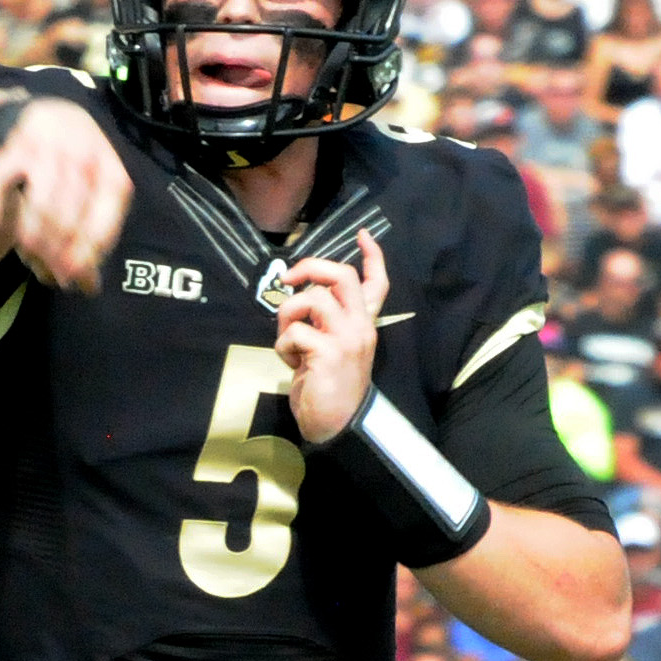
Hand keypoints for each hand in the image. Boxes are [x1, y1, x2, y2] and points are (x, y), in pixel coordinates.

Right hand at [0, 96, 133, 292]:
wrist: (49, 118)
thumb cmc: (77, 172)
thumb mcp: (94, 199)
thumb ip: (91, 240)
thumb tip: (89, 288)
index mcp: (112, 173)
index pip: (101, 224)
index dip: (84, 256)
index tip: (70, 278)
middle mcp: (83, 156)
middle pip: (67, 219)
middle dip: (54, 254)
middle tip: (46, 274)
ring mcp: (48, 148)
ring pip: (37, 204)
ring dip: (30, 237)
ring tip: (27, 254)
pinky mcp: (14, 144)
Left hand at [275, 230, 386, 442]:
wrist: (337, 426)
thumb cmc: (330, 387)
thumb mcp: (333, 347)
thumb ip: (327, 321)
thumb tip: (301, 292)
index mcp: (365, 324)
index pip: (377, 283)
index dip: (372, 255)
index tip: (362, 234)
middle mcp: (361, 326)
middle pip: (341, 276)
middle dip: (310, 268)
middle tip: (288, 279)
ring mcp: (347, 339)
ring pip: (312, 299)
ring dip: (288, 315)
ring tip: (287, 338)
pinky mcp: (329, 353)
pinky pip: (296, 331)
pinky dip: (283, 344)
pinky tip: (290, 361)